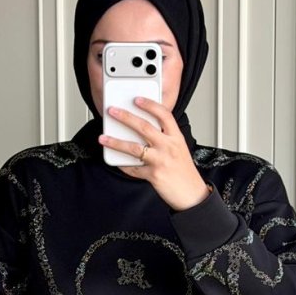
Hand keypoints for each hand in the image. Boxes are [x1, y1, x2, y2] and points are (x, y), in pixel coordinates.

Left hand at [98, 97, 209, 211]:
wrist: (192, 194)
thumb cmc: (184, 173)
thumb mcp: (179, 149)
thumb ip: (165, 138)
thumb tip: (143, 130)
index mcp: (176, 138)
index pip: (164, 115)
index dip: (150, 104)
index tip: (137, 99)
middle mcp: (169, 147)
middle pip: (144, 127)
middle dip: (125, 117)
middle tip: (113, 111)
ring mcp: (161, 161)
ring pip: (134, 148)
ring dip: (115, 142)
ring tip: (103, 138)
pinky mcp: (154, 175)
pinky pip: (133, 168)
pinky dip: (123, 165)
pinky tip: (116, 161)